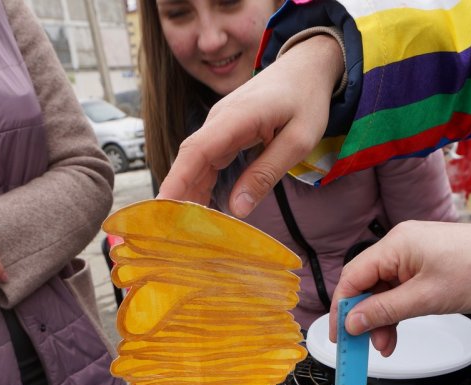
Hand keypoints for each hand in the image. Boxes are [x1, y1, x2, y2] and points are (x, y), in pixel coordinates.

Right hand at [158, 34, 343, 216]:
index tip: (162, 208)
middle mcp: (220, 119)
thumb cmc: (307, 101)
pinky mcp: (225, 131)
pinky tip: (202, 208)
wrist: (307, 67)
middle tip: (171, 231)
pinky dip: (203, 183)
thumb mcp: (298, 141)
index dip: (178, 180)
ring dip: (189, 192)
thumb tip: (237, 210)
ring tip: (184, 228)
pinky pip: (208, 160)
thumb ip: (266, 173)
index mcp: (237, 117)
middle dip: (178, 194)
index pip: (197, 151)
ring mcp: (220, 124)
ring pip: (197, 162)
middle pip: (190, 159)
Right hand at [329, 221, 470, 355]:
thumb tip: (353, 322)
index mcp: (396, 245)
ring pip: (383, 290)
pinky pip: (400, 289)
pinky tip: (397, 330)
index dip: (342, 308)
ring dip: (382, 318)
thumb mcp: (427, 298)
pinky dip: (397, 311)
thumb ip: (386, 311)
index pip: (353, 277)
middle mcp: (400, 245)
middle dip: (364, 317)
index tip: (339, 335)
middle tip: (365, 346)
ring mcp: (412, 254)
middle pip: (366, 284)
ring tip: (387, 345)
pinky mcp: (424, 264)